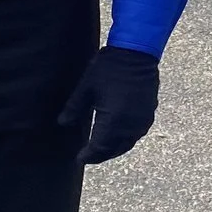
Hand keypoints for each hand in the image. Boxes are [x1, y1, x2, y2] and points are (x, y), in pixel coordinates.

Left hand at [61, 47, 159, 165]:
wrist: (136, 53)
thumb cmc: (108, 68)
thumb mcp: (86, 87)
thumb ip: (74, 108)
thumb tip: (62, 123)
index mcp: (112, 121)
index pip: (99, 148)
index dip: (88, 155)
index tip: (79, 159)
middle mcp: (129, 125)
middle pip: (114, 149)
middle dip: (101, 155)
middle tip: (89, 157)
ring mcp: (141, 120)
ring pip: (127, 143)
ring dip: (114, 149)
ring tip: (103, 150)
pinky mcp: (149, 113)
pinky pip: (136, 134)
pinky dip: (126, 139)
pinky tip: (119, 136)